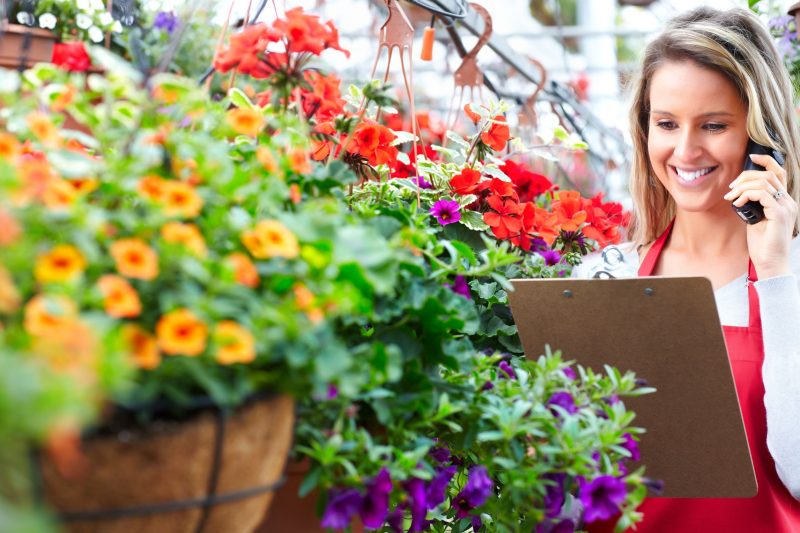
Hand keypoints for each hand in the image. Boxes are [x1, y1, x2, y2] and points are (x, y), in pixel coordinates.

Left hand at [723, 153, 796, 278]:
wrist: (771, 263)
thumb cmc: (762, 245)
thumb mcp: (755, 220)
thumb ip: (753, 205)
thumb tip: (740, 194)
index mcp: (783, 202)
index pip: (779, 173)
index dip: (766, 161)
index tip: (751, 157)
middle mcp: (788, 202)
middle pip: (770, 174)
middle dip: (747, 175)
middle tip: (731, 188)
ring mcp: (786, 207)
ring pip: (765, 182)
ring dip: (743, 186)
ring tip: (731, 197)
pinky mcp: (780, 214)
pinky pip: (763, 194)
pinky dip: (746, 194)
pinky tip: (737, 203)